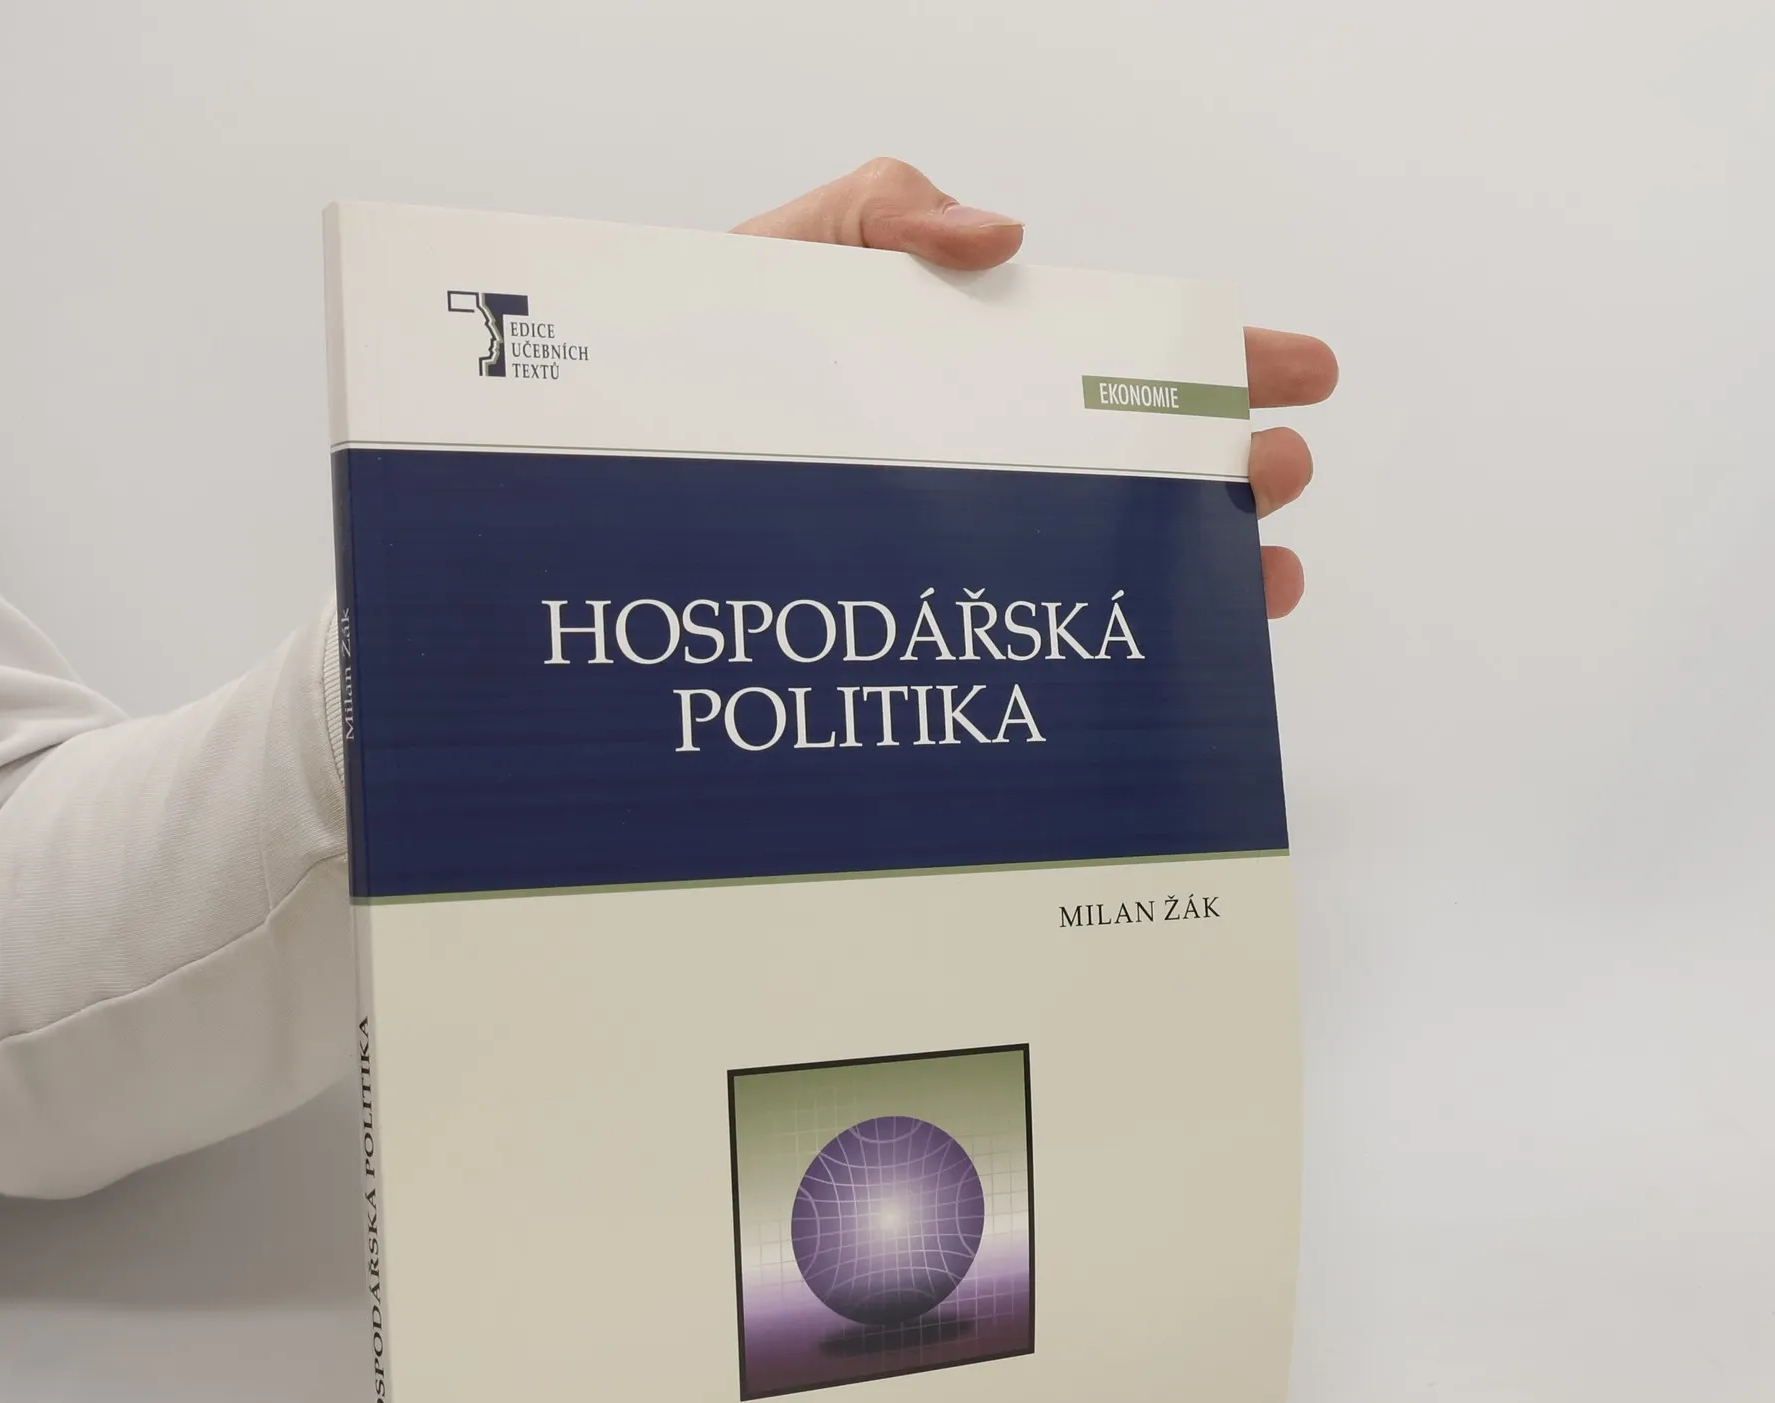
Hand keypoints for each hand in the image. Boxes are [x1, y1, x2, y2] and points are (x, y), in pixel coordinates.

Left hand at [736, 158, 1336, 616]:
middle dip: (1228, 471)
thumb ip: (891, 208)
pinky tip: (1146, 669)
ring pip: (1102, 562)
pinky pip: (1022, 638)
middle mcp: (993, 461)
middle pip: (1138, 469)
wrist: (624, 446)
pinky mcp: (920, 611)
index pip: (1126, 363)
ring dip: (1195, 570)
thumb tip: (1004, 235)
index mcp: (985, 366)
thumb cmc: (711, 342)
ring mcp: (964, 541)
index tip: (1303, 374)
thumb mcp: (800, 245)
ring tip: (1255, 580)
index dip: (1222, 364)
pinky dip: (1094, 656)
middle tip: (1275, 474)